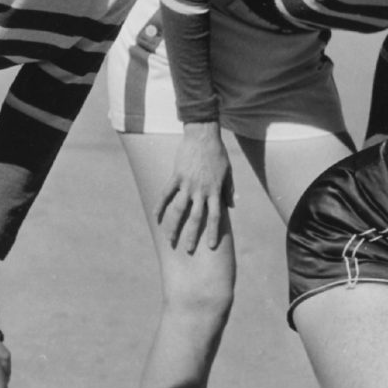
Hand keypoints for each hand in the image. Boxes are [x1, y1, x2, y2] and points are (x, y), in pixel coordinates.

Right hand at [155, 125, 233, 252]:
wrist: (203, 136)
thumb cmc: (217, 154)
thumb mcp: (228, 173)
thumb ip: (228, 190)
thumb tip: (232, 206)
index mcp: (214, 191)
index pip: (215, 217)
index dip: (212, 232)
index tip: (210, 246)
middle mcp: (200, 191)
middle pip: (195, 218)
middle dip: (191, 235)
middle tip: (187, 250)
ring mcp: (187, 184)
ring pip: (178, 210)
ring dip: (173, 226)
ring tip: (169, 239)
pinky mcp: (176, 177)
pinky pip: (166, 193)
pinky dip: (160, 205)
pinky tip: (156, 217)